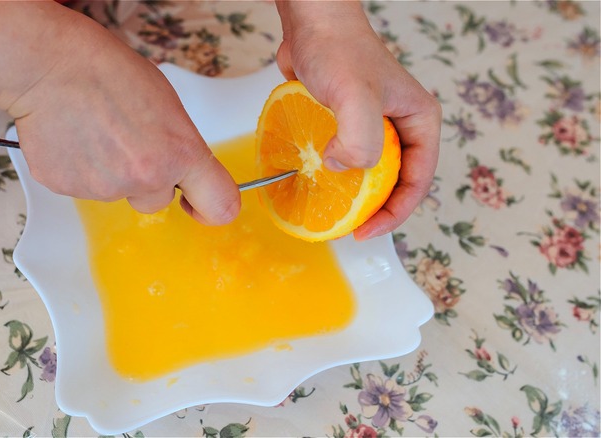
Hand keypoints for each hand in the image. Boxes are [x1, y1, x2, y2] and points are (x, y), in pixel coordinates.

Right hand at [7, 12, 240, 224]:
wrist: (50, 64)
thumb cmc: (108, 71)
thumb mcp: (167, 104)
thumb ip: (179, 146)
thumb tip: (179, 168)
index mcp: (180, 154)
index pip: (220, 206)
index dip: (210, 208)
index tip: (198, 202)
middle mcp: (145, 178)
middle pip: (157, 201)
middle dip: (148, 181)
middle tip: (128, 142)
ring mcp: (104, 188)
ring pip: (118, 193)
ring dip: (111, 172)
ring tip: (95, 130)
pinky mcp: (68, 189)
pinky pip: (84, 187)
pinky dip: (80, 169)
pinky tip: (74, 137)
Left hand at [275, 1, 441, 239]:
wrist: (311, 23)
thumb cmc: (339, 49)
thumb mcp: (358, 97)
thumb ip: (361, 140)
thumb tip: (344, 169)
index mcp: (419, 121)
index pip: (417, 181)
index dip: (394, 213)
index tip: (365, 231)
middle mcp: (400, 126)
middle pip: (394, 182)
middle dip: (374, 209)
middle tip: (347, 229)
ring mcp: (373, 124)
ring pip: (369, 171)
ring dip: (353, 195)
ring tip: (330, 213)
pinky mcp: (346, 122)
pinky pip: (345, 157)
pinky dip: (334, 175)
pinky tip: (315, 186)